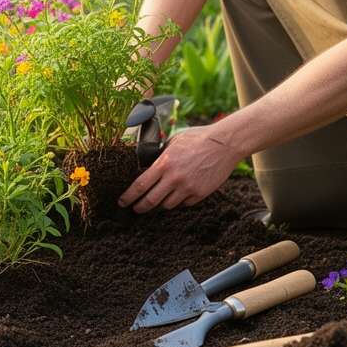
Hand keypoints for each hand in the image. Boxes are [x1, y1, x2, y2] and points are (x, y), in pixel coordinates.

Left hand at [118, 126, 243, 212]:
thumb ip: (160, 155)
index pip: (139, 186)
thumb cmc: (197, 138)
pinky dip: (178, 202)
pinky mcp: (200, 194)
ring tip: (157, 201)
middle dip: (139, 207)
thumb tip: (148, 164)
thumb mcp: (173, 142)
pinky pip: (184, 204)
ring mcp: (188, 188)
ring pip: (167, 205)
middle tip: (135, 209)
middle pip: (150, 201)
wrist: (225, 143)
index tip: (122, 202)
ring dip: (160, 204)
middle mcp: (174, 179)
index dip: (128, 197)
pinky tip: (177, 195)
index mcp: (164, 164)